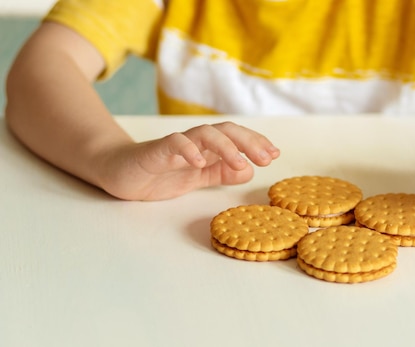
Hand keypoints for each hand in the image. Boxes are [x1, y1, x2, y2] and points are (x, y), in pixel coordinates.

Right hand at [97, 121, 279, 200]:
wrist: (120, 173)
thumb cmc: (160, 174)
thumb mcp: (197, 179)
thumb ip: (221, 174)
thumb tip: (248, 172)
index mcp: (206, 148)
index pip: (236, 138)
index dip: (256, 143)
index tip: (274, 154)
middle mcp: (194, 142)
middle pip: (226, 131)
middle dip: (249, 142)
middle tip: (267, 157)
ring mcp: (175, 144)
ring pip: (205, 134)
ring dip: (226, 146)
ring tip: (240, 162)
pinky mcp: (155, 151)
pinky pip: (174, 144)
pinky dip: (188, 150)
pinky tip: (200, 161)